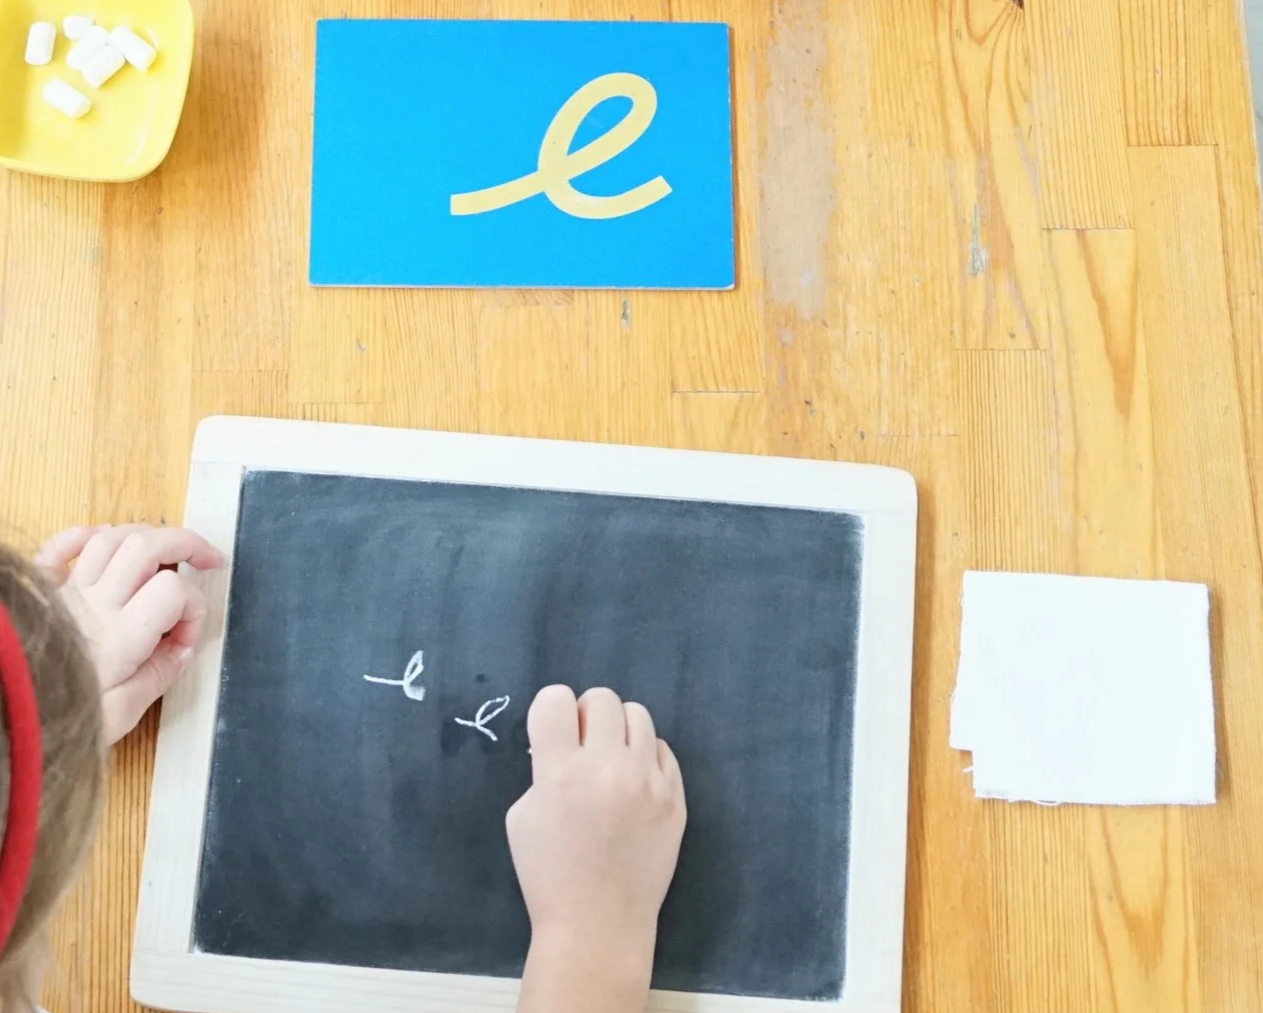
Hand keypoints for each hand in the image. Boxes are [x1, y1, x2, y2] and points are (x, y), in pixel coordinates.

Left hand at [37, 524, 223, 744]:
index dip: (195, 610)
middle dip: (188, 545)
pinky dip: (86, 534)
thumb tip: (181, 651)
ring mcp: (67, 594)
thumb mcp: (119, 715)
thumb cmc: (54, 721)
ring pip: (112, 539)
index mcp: (121, 637)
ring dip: (146, 536)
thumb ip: (157, 678)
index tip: (186, 640)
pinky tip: (104, 539)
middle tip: (208, 560)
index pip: (176, 592)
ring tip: (165, 552)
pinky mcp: (41, 593)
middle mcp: (96, 605)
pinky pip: (61, 547)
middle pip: (149, 545)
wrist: (6, 717)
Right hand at [508, 685, 685, 1004]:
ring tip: (611, 762)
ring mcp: (648, 782)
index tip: (552, 731)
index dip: (550, 710)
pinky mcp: (675, 798)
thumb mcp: (522, 816)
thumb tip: (563, 743)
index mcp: (561, 772)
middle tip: (582, 746)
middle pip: (603, 699)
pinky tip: (634, 784)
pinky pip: (663, 750)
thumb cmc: (549, 874)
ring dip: (619, 731)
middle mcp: (609, 768)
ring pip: (639, 716)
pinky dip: (645, 758)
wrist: (598, 924)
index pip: (556, 699)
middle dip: (586, 715)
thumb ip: (542, 770)